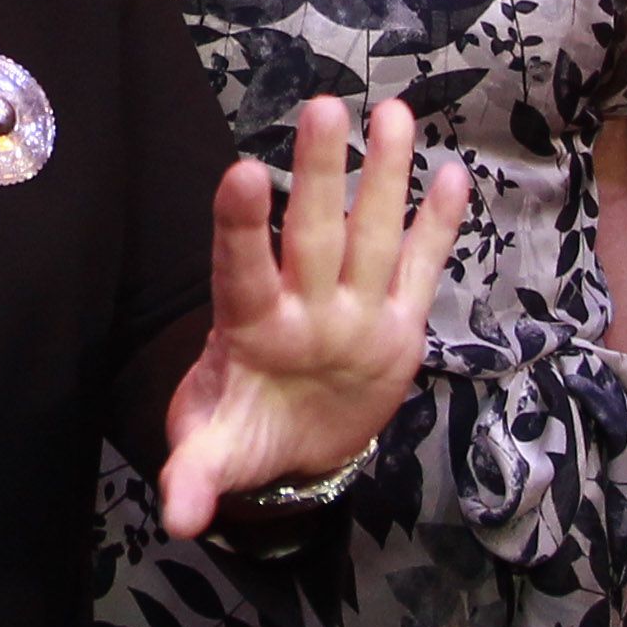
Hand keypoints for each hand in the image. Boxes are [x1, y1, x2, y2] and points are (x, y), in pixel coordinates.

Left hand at [155, 98, 469, 540]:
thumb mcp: (215, 456)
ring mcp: (352, 308)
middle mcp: (303, 304)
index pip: (241, 269)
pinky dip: (436, 226)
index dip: (241, 225)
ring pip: (369, 234)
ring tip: (393, 113)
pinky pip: (419, 267)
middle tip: (323, 106)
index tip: (244, 173)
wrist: (297, 444)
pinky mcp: (397, 321)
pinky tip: (450, 175)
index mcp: (250, 329)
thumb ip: (195, 476)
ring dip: (381, 176)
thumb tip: (177, 520)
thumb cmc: (242, 434)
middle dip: (319, 173)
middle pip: (313, 233)